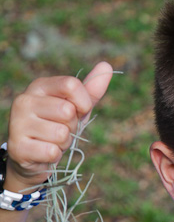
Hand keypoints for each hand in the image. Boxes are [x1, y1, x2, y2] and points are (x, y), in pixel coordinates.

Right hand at [5, 61, 112, 189]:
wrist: (32, 155)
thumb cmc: (57, 127)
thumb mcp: (75, 108)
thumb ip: (90, 90)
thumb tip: (107, 66)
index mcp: (39, 86)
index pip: (71, 85)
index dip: (84, 103)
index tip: (79, 112)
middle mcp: (24, 100)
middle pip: (67, 111)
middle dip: (72, 127)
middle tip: (60, 130)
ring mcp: (18, 123)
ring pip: (61, 134)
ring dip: (63, 143)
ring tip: (51, 141)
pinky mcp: (17, 146)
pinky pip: (51, 152)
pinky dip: (53, 156)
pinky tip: (43, 152)